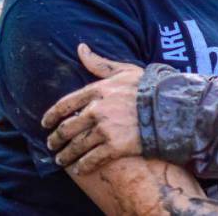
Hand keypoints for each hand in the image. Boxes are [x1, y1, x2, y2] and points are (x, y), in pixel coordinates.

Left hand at [41, 44, 143, 173]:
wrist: (172, 108)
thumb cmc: (150, 88)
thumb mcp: (125, 71)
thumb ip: (100, 63)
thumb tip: (80, 47)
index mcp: (98, 90)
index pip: (65, 104)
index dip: (52, 116)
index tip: (45, 124)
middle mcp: (98, 109)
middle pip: (67, 128)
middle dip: (56, 139)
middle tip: (52, 145)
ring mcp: (106, 129)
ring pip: (77, 146)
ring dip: (66, 155)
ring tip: (62, 160)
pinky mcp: (115, 147)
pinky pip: (92, 159)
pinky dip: (83, 166)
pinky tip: (80, 169)